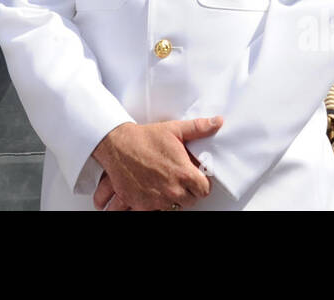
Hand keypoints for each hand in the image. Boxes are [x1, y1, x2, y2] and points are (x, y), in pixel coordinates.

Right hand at [91, 117, 222, 210]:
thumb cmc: (144, 138)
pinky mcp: (141, 205)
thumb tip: (217, 122)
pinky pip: (155, 211)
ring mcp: (156, 200)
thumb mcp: (173, 129)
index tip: (195, 178)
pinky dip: (154, 204)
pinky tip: (152, 191)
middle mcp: (171, 190)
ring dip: (171, 198)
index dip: (200, 183)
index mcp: (183, 173)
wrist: (116, 145)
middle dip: (187, 191)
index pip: (204, 190)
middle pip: (190, 201)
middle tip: (178, 180)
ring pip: (174, 207)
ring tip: (164, 184)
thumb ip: (198, 128)